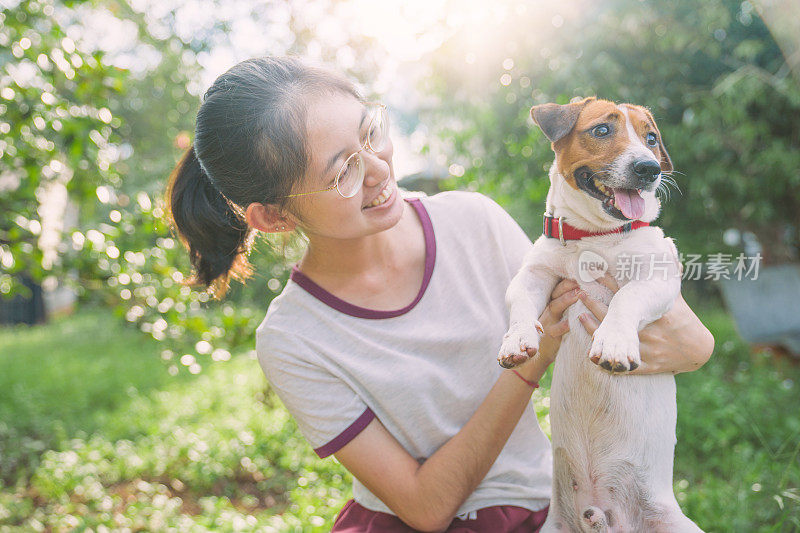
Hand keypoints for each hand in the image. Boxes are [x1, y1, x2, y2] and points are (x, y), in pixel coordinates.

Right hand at [517, 278, 581, 367]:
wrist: (539, 355)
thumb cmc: (556, 333)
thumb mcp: (559, 318)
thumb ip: (567, 306)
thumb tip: (584, 291)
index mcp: (551, 305)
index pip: (558, 289)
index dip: (567, 281)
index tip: (580, 273)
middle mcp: (547, 311)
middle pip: (556, 294)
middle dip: (567, 286)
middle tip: (580, 279)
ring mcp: (547, 322)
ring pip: (555, 308)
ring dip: (566, 300)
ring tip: (578, 294)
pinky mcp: (550, 336)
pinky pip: (555, 330)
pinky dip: (563, 326)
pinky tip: (570, 322)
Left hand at [577, 273, 714, 374]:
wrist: (697, 350)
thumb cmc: (683, 319)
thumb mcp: (675, 296)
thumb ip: (669, 271)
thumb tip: (667, 243)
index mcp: (655, 312)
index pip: (626, 294)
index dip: (608, 283)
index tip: (594, 273)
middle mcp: (648, 329)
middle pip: (615, 316)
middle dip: (594, 303)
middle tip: (579, 293)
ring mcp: (645, 348)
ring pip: (614, 339)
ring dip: (594, 327)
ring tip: (579, 314)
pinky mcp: (644, 364)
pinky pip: (620, 362)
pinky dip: (605, 356)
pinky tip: (592, 346)